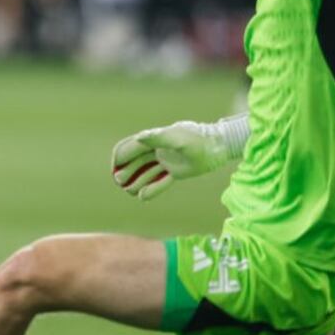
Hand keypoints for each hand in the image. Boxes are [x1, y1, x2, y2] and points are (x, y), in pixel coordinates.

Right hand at [111, 121, 228, 200]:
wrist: (219, 146)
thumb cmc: (199, 141)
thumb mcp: (178, 139)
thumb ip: (158, 138)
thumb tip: (138, 137)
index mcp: (155, 139)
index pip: (130, 147)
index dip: (120, 158)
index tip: (115, 170)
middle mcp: (158, 150)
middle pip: (135, 161)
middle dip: (126, 172)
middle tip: (121, 184)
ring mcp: (166, 161)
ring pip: (146, 172)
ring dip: (137, 181)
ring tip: (130, 192)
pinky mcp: (176, 171)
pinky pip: (160, 181)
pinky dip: (152, 188)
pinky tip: (143, 197)